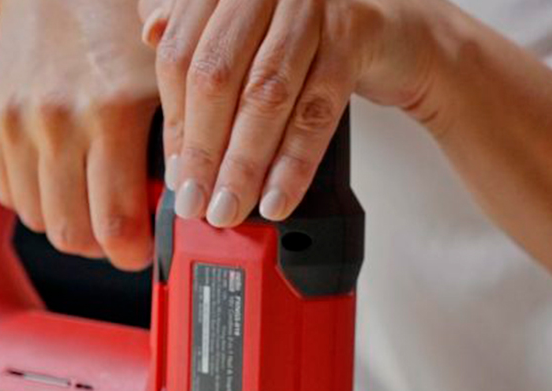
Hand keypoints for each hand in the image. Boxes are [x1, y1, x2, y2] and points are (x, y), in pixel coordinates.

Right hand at [0, 0, 159, 268]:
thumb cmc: (115, 17)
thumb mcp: (165, 74)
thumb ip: (178, 140)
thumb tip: (184, 202)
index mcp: (109, 111)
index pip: (116, 225)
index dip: (133, 252)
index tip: (143, 249)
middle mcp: (55, 121)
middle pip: (73, 236)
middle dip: (101, 247)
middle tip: (120, 232)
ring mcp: (15, 124)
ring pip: (39, 221)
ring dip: (68, 223)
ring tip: (91, 200)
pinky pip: (9, 194)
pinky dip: (36, 199)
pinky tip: (61, 177)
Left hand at [143, 0, 442, 225]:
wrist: (401, 33)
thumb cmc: (310, 37)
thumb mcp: (247, 32)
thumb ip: (198, 31)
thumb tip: (149, 36)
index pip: (181, 56)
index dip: (175, 123)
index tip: (177, 175)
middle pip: (216, 76)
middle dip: (203, 152)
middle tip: (196, 203)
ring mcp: (311, 4)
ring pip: (264, 96)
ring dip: (243, 165)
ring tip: (230, 209)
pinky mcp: (355, 31)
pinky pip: (316, 111)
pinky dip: (293, 164)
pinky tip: (276, 198)